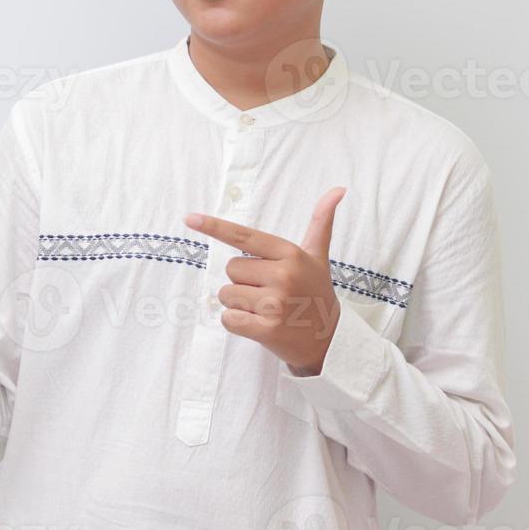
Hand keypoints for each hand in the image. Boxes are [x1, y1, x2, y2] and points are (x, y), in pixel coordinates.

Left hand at [184, 186, 346, 374]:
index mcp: (290, 254)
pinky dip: (237, 323)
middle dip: (243, 281)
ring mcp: (275, 303)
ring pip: (226, 294)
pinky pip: (228, 319)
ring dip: (239, 304)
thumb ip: (321, 222)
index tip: (189, 218)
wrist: (330, 340)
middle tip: (269, 291)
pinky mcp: (267, 329)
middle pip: (231, 268)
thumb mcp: (318, 256)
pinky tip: (260, 325)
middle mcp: (283, 275)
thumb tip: (338, 189)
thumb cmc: (316, 292)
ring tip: (266, 309)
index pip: (244, 236)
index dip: (215, 226)